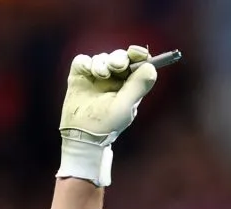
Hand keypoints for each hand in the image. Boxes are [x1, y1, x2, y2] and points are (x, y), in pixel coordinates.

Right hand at [55, 46, 157, 187]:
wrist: (83, 134)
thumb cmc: (108, 124)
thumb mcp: (126, 105)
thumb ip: (138, 86)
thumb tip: (150, 66)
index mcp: (130, 84)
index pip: (137, 63)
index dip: (138, 54)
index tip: (137, 52)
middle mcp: (115, 78)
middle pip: (120, 56)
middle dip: (119, 58)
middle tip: (116, 66)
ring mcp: (96, 76)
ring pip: (102, 57)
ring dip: (102, 63)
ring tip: (100, 75)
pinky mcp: (80, 75)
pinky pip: (83, 60)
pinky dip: (86, 62)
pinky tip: (88, 71)